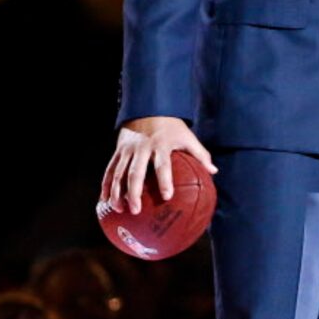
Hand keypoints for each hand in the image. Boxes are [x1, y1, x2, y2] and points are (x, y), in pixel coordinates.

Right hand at [99, 116, 216, 214]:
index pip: (163, 165)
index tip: (167, 196)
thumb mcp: (187, 136)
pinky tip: (104, 201)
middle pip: (136, 173)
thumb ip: (200, 154)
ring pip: (119, 173)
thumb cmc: (171, 127)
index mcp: (161, 145)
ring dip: (116, 192)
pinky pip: (109, 169)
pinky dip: (106, 185)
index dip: (165, 180)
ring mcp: (128, 150)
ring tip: (119, 209)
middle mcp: (142, 148)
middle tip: (136, 210)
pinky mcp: (118, 151)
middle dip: (134, 192)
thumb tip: (214, 172)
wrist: (148, 108)